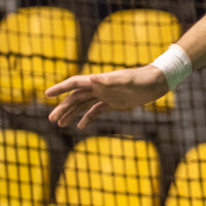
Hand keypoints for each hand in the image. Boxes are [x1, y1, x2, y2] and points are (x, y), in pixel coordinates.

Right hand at [46, 64, 168, 127]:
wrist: (158, 81)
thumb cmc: (143, 78)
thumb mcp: (127, 80)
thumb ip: (110, 80)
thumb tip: (92, 78)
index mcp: (99, 80)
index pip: (75, 83)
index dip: (60, 88)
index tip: (46, 94)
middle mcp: (100, 87)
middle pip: (76, 97)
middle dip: (63, 107)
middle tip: (51, 119)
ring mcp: (106, 94)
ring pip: (84, 104)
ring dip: (72, 113)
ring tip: (60, 124)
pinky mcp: (115, 102)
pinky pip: (96, 110)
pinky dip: (87, 117)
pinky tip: (80, 126)